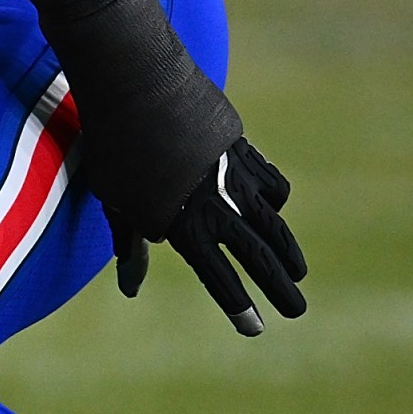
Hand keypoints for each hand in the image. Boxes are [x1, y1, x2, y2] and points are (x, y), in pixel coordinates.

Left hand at [112, 137, 306, 335]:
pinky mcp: (243, 149)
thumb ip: (130, 246)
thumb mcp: (115, 202)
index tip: (256, 329)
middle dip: (279, 287)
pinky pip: (270, 184)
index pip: (217, 276)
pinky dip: (274, 201)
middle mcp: (216, 206)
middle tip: (298, 310)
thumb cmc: (114, 147)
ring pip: (272, 222)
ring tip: (298, 272)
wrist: (138, 84)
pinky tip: (273, 210)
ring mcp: (235, 177)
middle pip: (257, 256)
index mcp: (182, 225)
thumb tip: (130, 289)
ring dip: (287, 251)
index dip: (238, 306)